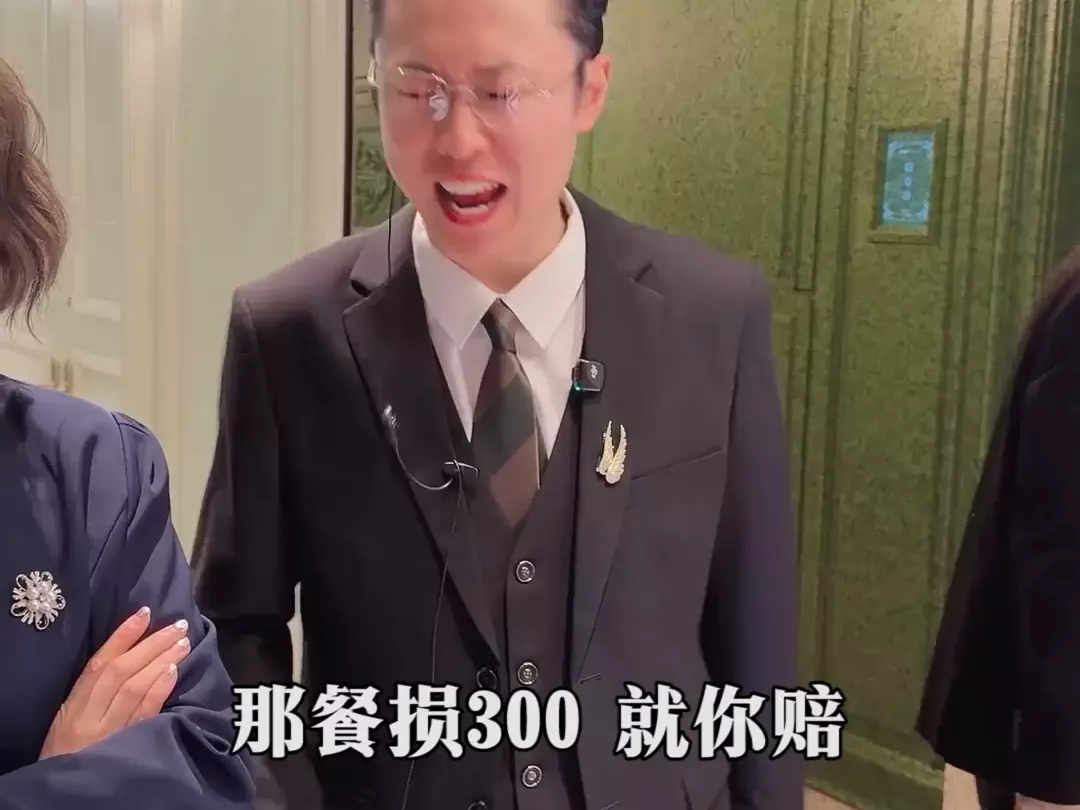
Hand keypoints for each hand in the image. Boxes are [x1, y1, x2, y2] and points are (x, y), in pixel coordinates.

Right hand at [39, 606, 190, 758]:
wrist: (70, 791)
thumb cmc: (68, 751)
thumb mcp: (68, 719)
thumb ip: (92, 691)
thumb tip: (129, 653)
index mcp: (72, 706)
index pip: (99, 664)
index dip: (122, 636)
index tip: (144, 613)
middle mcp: (89, 716)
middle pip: (121, 671)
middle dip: (151, 644)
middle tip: (177, 625)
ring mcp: (108, 731)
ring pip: (135, 688)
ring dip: (161, 661)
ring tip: (183, 642)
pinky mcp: (126, 746)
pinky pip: (144, 713)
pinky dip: (159, 690)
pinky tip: (173, 671)